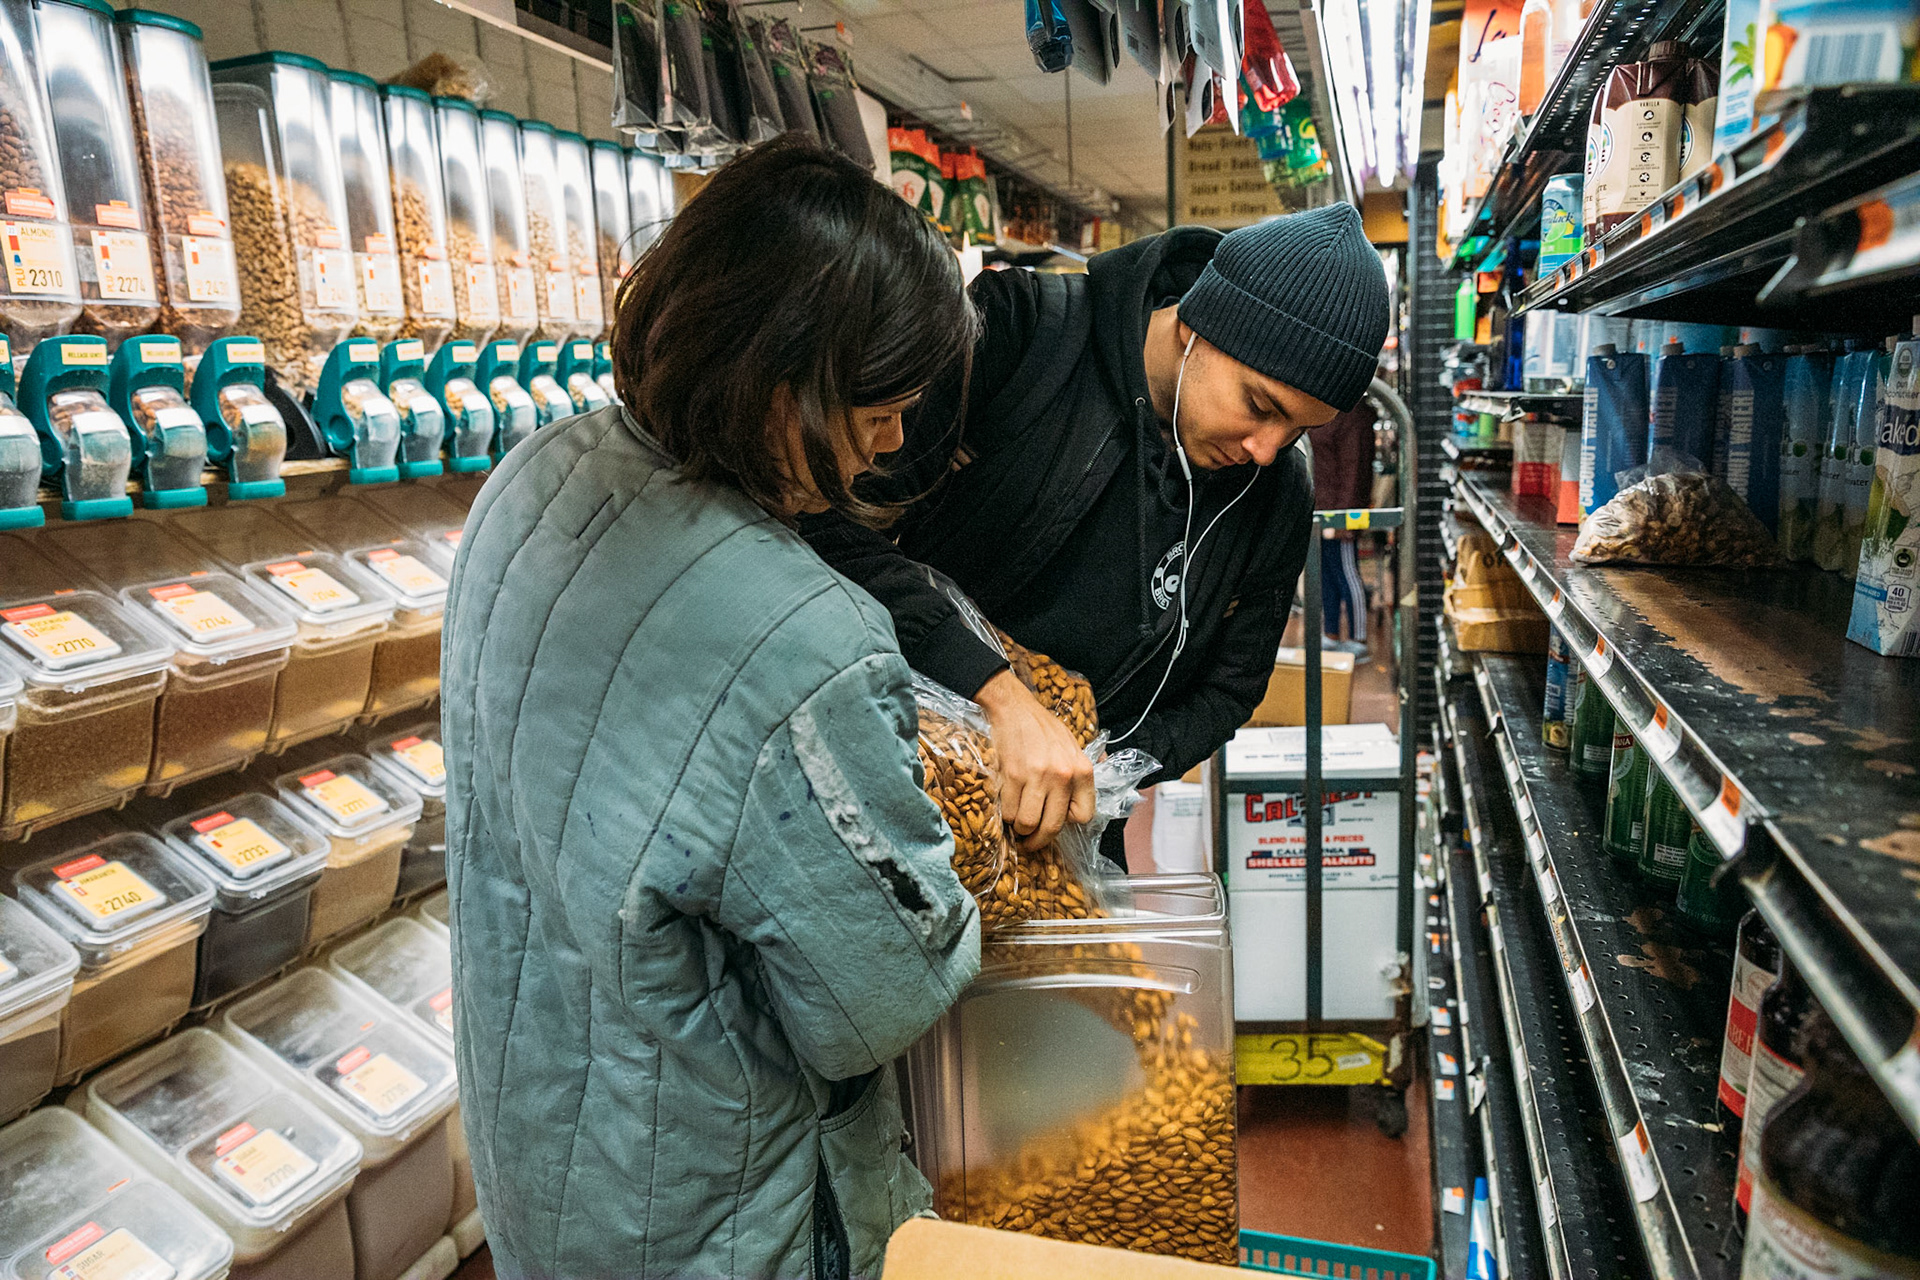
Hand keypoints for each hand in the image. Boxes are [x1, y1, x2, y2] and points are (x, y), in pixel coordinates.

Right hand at [975, 669, 1096, 851]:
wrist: (1013, 708)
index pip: (1083, 816)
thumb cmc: (1042, 729)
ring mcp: (1036, 776)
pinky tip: (1006, 805)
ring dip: (1019, 828)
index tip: (1055, 820)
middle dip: (1038, 840)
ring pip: (1027, 823)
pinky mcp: (1012, 775)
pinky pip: (1008, 811)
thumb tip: (1079, 810)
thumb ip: (1078, 778)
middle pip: (1052, 827)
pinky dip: (1005, 814)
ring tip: (1016, 820)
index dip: (1067, 822)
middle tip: (1030, 841)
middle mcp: (1062, 775)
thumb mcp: (1072, 748)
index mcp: (1081, 770)